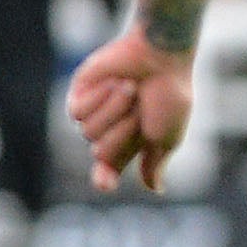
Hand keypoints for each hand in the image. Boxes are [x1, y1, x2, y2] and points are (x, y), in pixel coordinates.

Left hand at [68, 25, 193, 191]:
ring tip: (131, 89)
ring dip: (115, 110)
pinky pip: (77, 113)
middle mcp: (110, 129)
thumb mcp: (167, 138)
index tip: (105, 184)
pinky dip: (100, 98)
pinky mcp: (81, 92)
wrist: (161, 57)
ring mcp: (95, 111)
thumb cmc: (169, 96)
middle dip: (124, 132)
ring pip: (88, 132)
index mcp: (131, 143)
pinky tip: (114, 82)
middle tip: (142, 110)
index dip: (104, 178)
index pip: (108, 170)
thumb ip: (153, 163)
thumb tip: (154, 189)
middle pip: (101, 153)